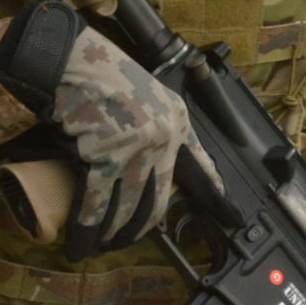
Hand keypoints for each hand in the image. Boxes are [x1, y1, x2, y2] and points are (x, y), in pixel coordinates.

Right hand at [0, 0, 220, 259]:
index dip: (214, 192)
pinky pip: (97, 204)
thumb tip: (156, 157)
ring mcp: (135, 149)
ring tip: (102, 245)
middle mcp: (162, 138)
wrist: (74, 59)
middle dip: (140, 228)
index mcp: (175, 121)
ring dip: (113, 233)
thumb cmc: (104, 72)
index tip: (231, 214)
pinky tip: (80, 244)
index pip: (200, 165)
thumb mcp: (148, 93)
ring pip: (127, 207)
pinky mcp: (104, 156)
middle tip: (126, 240)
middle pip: (157, 200)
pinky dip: (87, 228)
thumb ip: (162, 124)